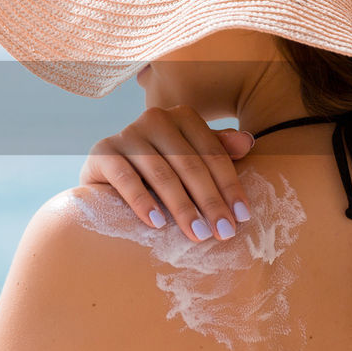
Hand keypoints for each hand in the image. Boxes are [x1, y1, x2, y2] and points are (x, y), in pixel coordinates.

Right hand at [78, 105, 255, 241]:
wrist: (106, 174)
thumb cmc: (158, 167)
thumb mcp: (190, 157)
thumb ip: (217, 149)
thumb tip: (248, 143)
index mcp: (182, 116)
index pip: (213, 154)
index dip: (230, 186)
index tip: (243, 217)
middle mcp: (155, 119)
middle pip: (190, 165)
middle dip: (210, 202)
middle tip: (224, 233)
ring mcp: (127, 134)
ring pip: (162, 174)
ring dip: (182, 208)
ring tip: (197, 234)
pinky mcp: (103, 152)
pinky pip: (126, 179)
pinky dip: (143, 202)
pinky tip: (157, 223)